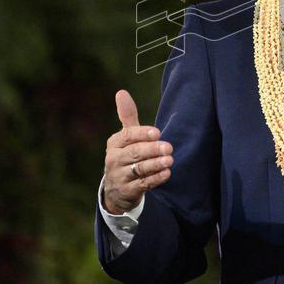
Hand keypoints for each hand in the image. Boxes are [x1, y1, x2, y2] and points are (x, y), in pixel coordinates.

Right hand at [102, 89, 173, 214]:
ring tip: (170, 160)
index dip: (141, 133)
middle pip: (134, 153)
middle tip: (169, 147)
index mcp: (114, 143)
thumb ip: (127, 116)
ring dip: (155, 164)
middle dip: (152, 150)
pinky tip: (167, 173)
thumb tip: (121, 92)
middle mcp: (114, 160)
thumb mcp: (125, 137)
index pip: (127, 136)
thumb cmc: (126, 155)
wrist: (116, 189)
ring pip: (138, 169)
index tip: (157, 132)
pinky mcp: (128, 191)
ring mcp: (119, 176)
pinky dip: (155, 179)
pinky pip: (142, 185)